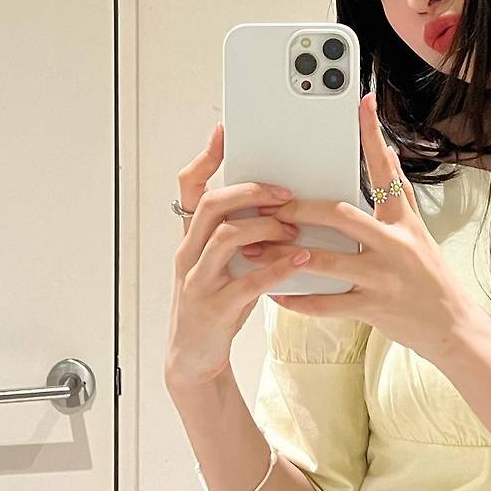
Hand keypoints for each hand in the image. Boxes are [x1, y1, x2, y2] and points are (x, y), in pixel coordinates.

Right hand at [165, 123, 311, 390]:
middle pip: (212, 205)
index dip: (206, 158)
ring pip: (226, 237)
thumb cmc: (217, 302)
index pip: (189, 187)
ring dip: (266, 227)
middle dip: (251, 192)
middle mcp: (189, 253)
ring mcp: (198, 280)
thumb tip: (275, 197)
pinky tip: (301, 260)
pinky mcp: (214, 308)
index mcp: (192, 237)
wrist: (194, 357)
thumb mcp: (221, 261)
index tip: (226, 134)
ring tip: (294, 227)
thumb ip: (239, 231)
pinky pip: (247, 281)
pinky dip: (277, 267)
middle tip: (285, 192)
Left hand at [268, 92, 478, 365]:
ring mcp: (383, 277)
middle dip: (301, 209)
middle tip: (269, 205)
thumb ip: (399, 194)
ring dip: (288, 254)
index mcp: (401, 221)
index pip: (386, 170)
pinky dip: (299, 299)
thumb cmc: (431, 277)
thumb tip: (389, 152)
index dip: (373, 136)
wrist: (453, 328)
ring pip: (327, 260)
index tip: (361, 104)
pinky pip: (328, 303)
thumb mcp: (419, 231)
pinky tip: (274, 293)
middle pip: (341, 216)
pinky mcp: (373, 308)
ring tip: (256, 249)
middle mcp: (394, 244)